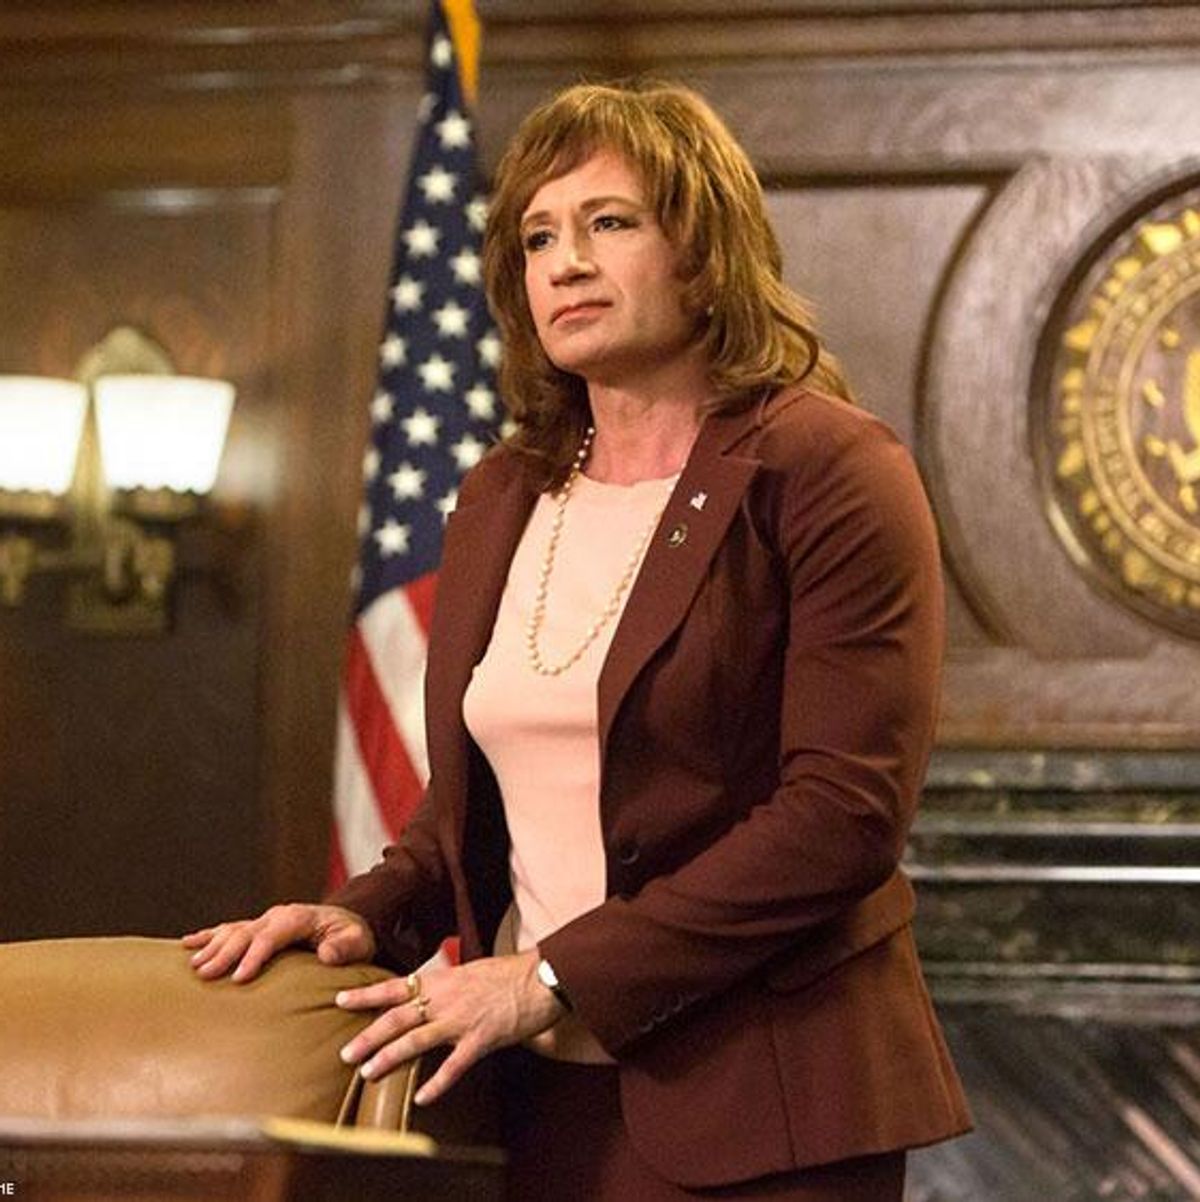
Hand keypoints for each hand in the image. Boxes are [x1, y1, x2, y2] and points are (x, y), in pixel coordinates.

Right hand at [182, 903, 375, 982]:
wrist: (347, 926)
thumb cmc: (353, 937)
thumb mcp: (358, 942)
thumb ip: (345, 948)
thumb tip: (325, 954)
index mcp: (299, 918)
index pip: (272, 936)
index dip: (255, 955)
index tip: (240, 978)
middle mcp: (278, 915)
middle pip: (246, 933)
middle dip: (225, 953)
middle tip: (205, 975)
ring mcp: (266, 920)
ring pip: (233, 930)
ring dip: (212, 946)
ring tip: (194, 965)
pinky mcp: (258, 928)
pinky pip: (228, 929)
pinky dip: (207, 935)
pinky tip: (186, 943)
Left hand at [335, 949, 563, 1105]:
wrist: (542, 978)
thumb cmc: (509, 974)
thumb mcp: (471, 971)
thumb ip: (446, 984)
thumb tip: (427, 991)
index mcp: (442, 981)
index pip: (396, 986)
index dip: (367, 994)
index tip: (341, 998)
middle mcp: (446, 999)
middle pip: (398, 1017)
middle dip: (369, 1035)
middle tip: (345, 1052)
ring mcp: (462, 1020)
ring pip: (417, 1040)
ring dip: (390, 1057)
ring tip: (368, 1073)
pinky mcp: (482, 1039)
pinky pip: (454, 1065)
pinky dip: (437, 1083)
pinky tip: (422, 1098)